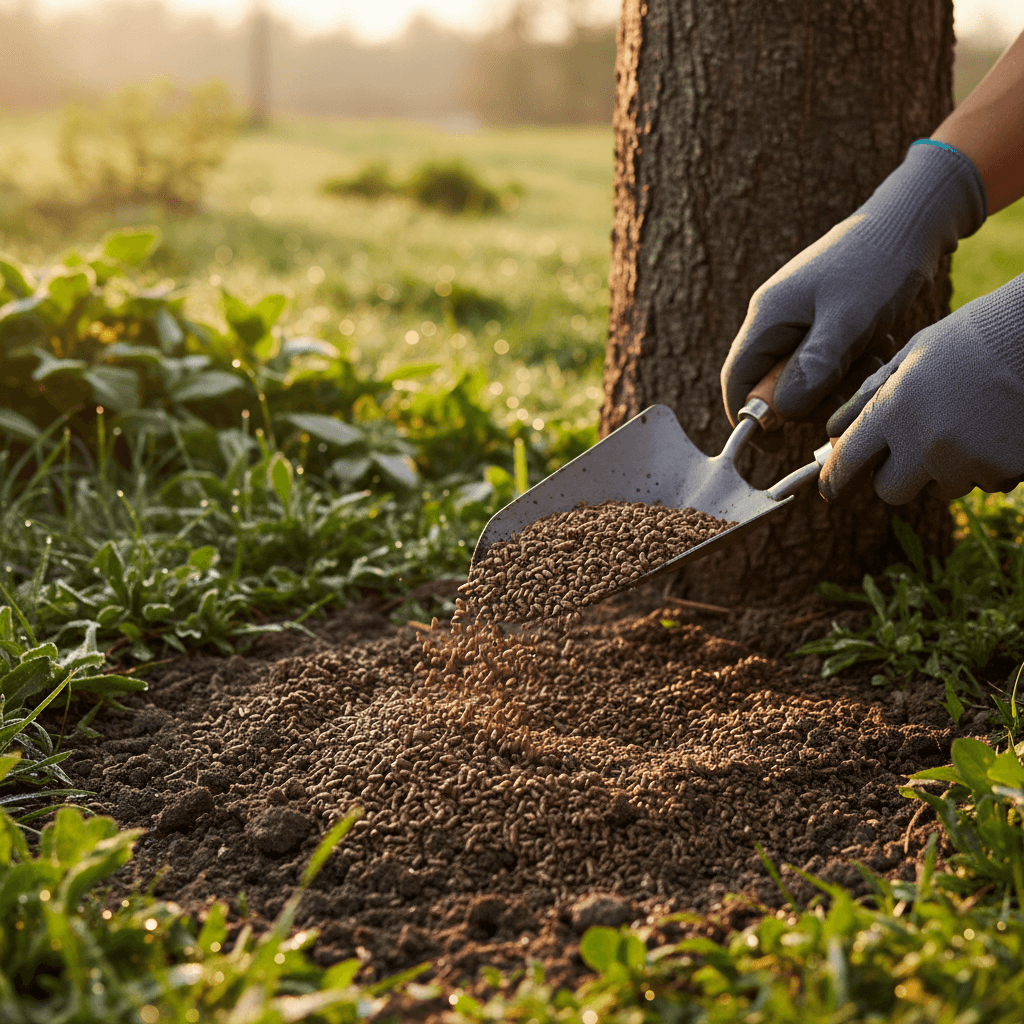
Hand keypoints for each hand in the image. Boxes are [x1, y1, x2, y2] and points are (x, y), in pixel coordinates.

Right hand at [720, 141, 985, 424]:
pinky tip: (875, 348)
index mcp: (767, 317)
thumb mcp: (849, 318)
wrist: (909, 221)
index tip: (775, 447)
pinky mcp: (823, 321)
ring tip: (871, 358)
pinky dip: (849, 366)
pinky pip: (826, 361)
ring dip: (836, 381)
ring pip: (803, 376)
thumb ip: (814, 365)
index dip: (749, 418)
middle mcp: (775, 320)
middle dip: (809, 398)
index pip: (737, 380)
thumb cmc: (878, 263)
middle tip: (848, 389)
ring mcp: (799, 320)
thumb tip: (782, 411)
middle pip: (772, 383)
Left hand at [819, 273, 1023, 504]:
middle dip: (895, 476)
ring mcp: (967, 462)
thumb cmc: (975, 336)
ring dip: (946, 468)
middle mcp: (924, 444)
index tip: (832, 487)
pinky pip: (985, 482)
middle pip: (890, 491)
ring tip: (969, 422)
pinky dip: (986, 465)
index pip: (847, 464)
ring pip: (941, 488)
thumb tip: (835, 432)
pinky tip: (998, 428)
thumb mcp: (914, 354)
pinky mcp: (1005, 472)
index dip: (835, 479)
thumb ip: (872, 395)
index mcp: (894, 410)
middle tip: (911, 449)